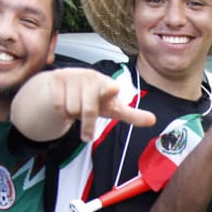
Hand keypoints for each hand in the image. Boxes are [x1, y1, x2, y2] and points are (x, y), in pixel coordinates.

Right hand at [42, 68, 157, 141]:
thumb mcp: (112, 107)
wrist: (67, 84)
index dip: (109, 90)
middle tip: (87, 135)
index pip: (109, 88)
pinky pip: (58, 105)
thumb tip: (153, 120)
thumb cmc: (94, 97)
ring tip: (76, 110)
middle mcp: (91, 77)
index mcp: (107, 84)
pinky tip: (65, 106)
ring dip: (73, 116)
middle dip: (87, 126)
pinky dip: (61, 112)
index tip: (113, 89)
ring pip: (71, 109)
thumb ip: (132, 115)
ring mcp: (73, 76)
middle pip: (87, 110)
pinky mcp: (57, 78)